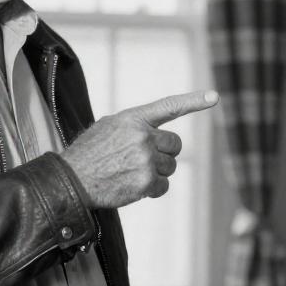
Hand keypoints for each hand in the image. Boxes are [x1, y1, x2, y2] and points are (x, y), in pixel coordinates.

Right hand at [61, 90, 218, 208]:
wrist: (71, 180)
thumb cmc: (89, 154)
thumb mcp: (109, 127)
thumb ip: (135, 126)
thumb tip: (154, 134)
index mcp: (133, 118)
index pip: (169, 106)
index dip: (194, 101)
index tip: (214, 96)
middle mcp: (142, 136)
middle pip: (175, 145)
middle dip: (164, 154)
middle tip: (144, 160)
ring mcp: (145, 159)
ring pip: (170, 167)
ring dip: (157, 172)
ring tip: (131, 173)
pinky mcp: (146, 181)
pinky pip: (163, 185)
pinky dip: (153, 189)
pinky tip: (133, 186)